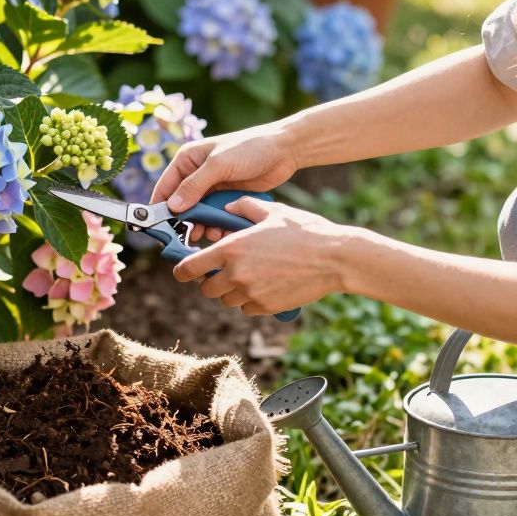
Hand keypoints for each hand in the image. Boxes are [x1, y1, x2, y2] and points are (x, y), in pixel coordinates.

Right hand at [150, 121, 298, 240]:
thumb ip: (195, 185)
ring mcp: (212, 187)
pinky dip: (216, 225)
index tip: (160, 229)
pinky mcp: (227, 197)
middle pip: (180, 205)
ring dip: (202, 226)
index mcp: (187, 160)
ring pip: (198, 214)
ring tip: (210, 235)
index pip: (165, 187)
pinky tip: (222, 231)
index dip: (160, 208)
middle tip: (188, 239)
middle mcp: (196, 174)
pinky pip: (215, 216)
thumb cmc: (250, 148)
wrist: (284, 150)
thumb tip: (173, 207)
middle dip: (184, 222)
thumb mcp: (220, 164)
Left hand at [173, 196, 347, 316]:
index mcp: (231, 249)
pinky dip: (249, 301)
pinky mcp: (266, 307)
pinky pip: (246, 308)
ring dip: (230, 291)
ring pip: (226, 300)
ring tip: (248, 276)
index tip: (182, 271)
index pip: (190, 268)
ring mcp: (251, 294)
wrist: (335, 258)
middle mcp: (236, 274)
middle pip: (206, 289)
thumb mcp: (272, 211)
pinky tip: (264, 286)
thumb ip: (245, 207)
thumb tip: (229, 207)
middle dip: (210, 282)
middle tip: (222, 272)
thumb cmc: (304, 231)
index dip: (181, 271)